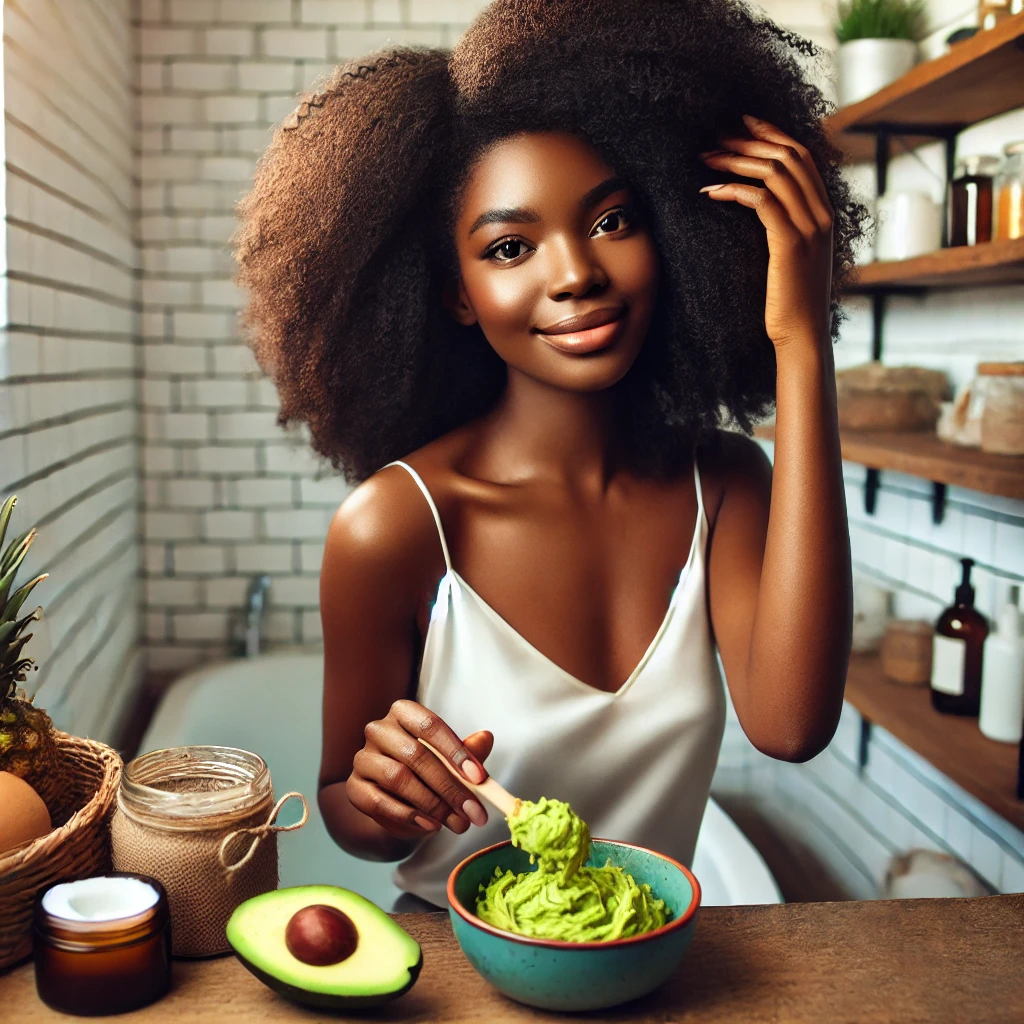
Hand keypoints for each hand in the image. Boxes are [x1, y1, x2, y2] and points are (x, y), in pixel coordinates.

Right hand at [346, 698, 493, 840]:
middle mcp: (379, 730)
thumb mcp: (451, 760)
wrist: (394, 800)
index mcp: (404, 713)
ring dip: (432, 804)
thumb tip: (486, 738)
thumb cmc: (426, 771)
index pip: (430, 725)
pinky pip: (380, 802)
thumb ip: (468, 750)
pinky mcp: (355, 787)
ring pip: (398, 779)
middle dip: (449, 787)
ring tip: (456, 822)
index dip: (456, 751)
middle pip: (416, 755)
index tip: (479, 778)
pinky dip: (409, 816)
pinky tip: (431, 825)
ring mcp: (363, 758)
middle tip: (473, 811)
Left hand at [699, 114, 833, 349]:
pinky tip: (711, 191)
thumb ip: (785, 227)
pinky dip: (734, 190)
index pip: (801, 155)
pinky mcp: (790, 244)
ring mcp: (809, 227)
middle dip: (748, 139)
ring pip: (774, 173)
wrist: (801, 334)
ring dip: (736, 160)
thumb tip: (758, 205)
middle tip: (715, 134)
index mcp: (823, 212)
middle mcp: (821, 213)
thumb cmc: (789, 301)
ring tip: (706, 157)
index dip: (772, 132)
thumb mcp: (792, 256)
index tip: (742, 120)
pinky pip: (761, 202)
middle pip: (787, 156)